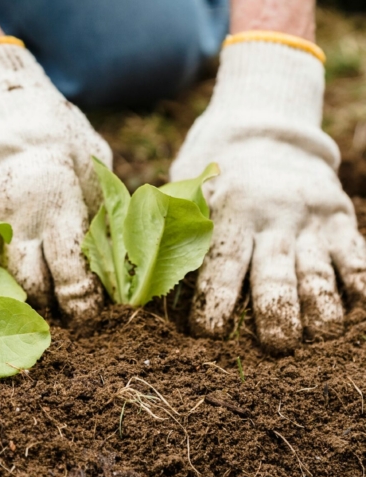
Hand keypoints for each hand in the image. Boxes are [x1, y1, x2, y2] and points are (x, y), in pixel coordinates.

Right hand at [0, 44, 111, 322]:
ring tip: (46, 291)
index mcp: (56, 203)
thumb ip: (99, 219)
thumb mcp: (95, 173)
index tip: (91, 311)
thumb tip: (111, 268)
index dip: (82, 301)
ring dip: (25, 291)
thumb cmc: (66, 142)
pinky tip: (23, 262)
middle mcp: (17, 216)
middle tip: (68, 309)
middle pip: (30, 285)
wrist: (10, 112)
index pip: (69, 273)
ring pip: (4, 277)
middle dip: (51, 305)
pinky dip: (6, 268)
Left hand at [170, 41, 365, 352]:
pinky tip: (352, 307)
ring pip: (318, 274)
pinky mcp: (340, 219)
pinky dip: (358, 286)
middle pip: (275, 276)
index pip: (221, 263)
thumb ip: (166, 227)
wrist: (266, 129)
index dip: (214, 302)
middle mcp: (271, 216)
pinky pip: (357, 258)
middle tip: (274, 347)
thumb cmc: (215, 172)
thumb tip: (132, 278)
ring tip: (314, 335)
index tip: (207, 333)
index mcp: (228, 210)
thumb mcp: (187, 187)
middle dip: (275, 316)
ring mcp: (309, 219)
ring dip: (319, 312)